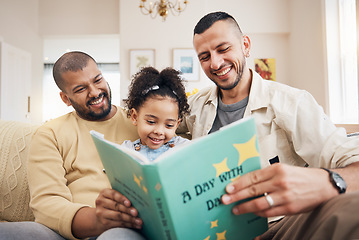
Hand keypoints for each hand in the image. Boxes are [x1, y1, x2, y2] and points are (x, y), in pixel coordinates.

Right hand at [95, 188, 142, 229]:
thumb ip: (123, 196)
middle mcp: (100, 202)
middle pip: (116, 206)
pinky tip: (136, 225)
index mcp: (104, 192)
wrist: (102, 214)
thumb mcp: (115, 196)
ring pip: (118, 216)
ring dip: (130, 219)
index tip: (129, 203)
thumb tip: (138, 198)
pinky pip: (118, 224)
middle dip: (128, 210)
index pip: (113, 194)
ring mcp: (101, 213)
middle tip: (137, 213)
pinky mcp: (104, 223)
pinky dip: (128, 225)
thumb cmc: (113, 202)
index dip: (122, 199)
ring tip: (139, 221)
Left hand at [221, 163, 337, 217]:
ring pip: (259, 203)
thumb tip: (246, 182)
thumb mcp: (283, 169)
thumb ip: (266, 175)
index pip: (253, 177)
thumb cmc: (301, 177)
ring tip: (236, 209)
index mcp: (277, 169)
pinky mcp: (290, 208)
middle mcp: (280, 182)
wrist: (324, 186)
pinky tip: (251, 212)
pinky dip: (258, 213)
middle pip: (253, 190)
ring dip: (245, 207)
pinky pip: (269, 212)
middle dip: (237, 196)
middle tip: (225, 200)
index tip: (228, 188)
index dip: (238, 183)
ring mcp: (285, 196)